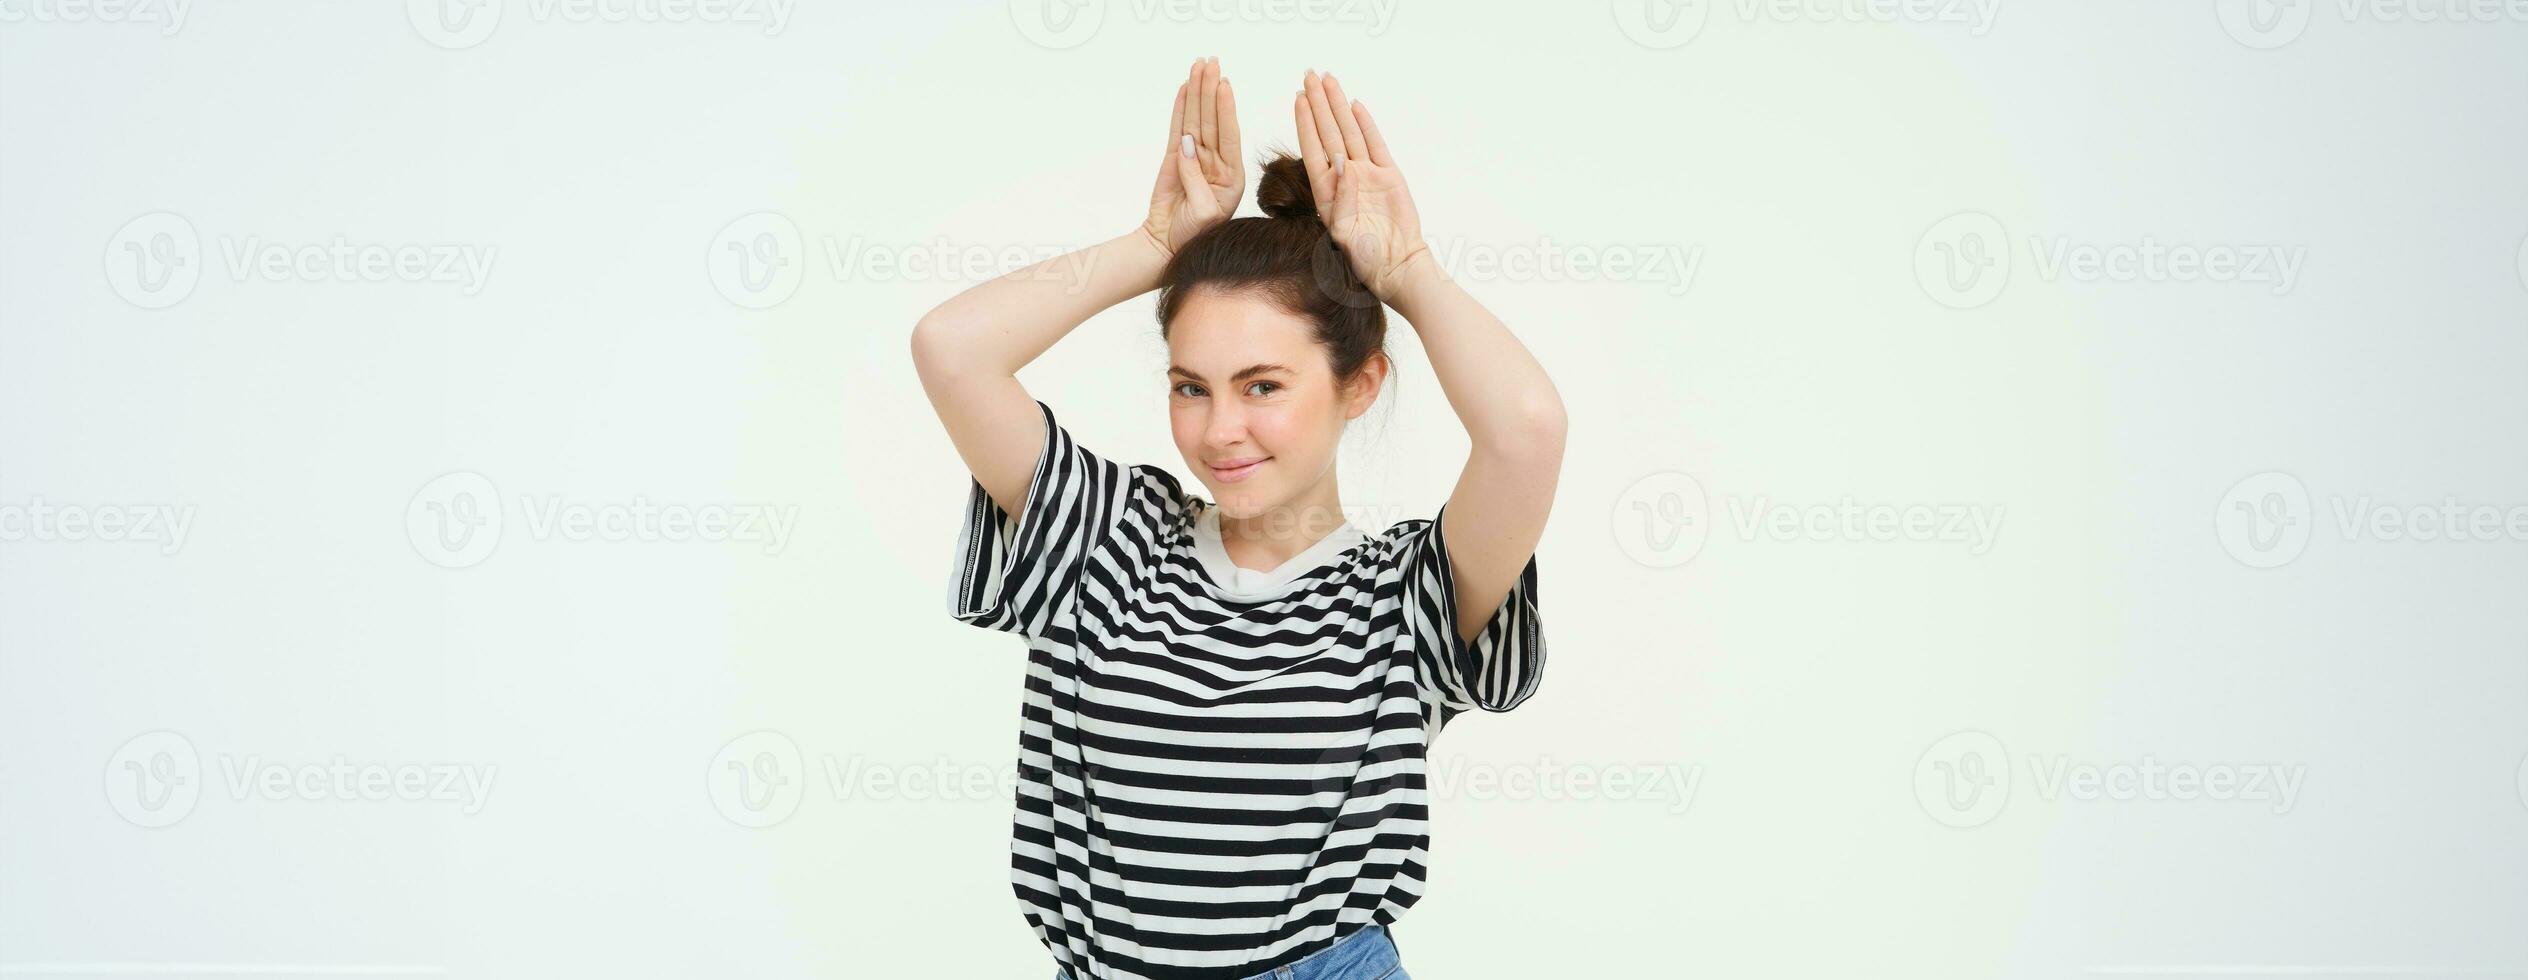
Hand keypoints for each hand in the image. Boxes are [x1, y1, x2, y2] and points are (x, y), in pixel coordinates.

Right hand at [1141, 56, 1243, 257]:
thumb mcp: (1203, 212)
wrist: (1167, 247)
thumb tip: (1187, 146)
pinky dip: (1181, 108)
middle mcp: (1216, 163)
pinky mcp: (1174, 159)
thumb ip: (1196, 179)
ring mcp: (1195, 159)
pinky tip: (1184, 88)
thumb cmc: (1192, 237)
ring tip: (1198, 66)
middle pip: (1212, 120)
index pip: (1229, 136)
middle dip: (1210, 91)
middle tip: (1210, 63)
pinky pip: (1178, 128)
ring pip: (1196, 119)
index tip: (1224, 85)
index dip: (1226, 109)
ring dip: (1197, 92)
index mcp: (1231, 176)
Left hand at [1296, 70, 1429, 300]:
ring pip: (1350, 132)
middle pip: (1329, 132)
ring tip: (1329, 81)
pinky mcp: (1389, 177)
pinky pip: (1376, 144)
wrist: (1397, 268)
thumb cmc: (1366, 260)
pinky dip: (1366, 124)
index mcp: (1327, 192)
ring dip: (1338, 107)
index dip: (1305, 122)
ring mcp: (1367, 176)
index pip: (1313, 148)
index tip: (1298, 98)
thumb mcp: (1343, 233)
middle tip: (1310, 75)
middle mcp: (1344, 179)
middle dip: (1319, 103)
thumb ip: (1341, 199)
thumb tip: (1342, 163)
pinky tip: (1355, 105)